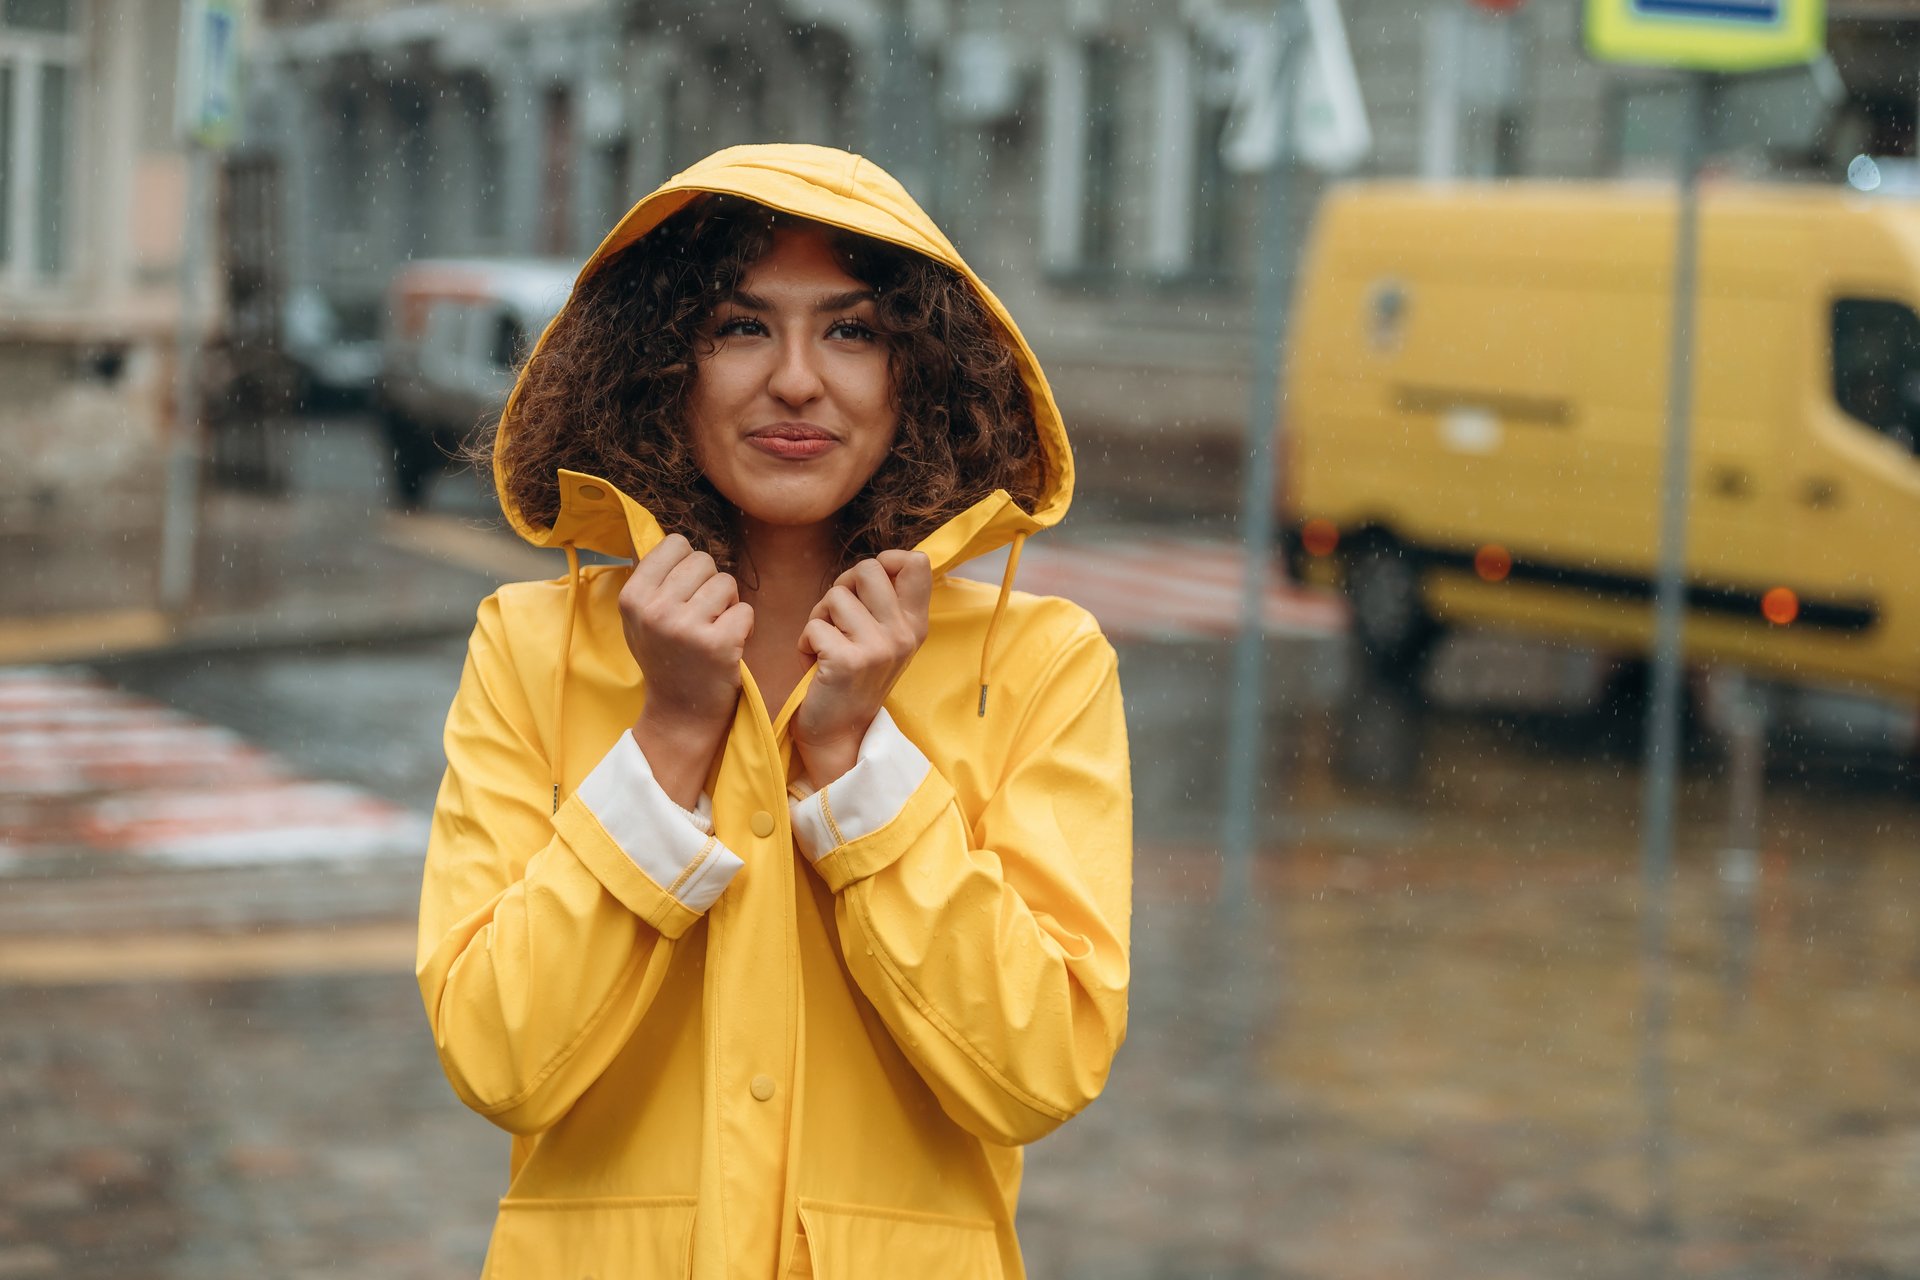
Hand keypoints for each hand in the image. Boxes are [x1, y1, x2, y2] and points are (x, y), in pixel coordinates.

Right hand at [620, 535, 753, 806]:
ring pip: (727, 583)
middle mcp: (655, 609)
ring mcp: (686, 627)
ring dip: (728, 605)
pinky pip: (746, 611)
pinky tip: (727, 646)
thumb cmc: (666, 658)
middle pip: (704, 560)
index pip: (675, 543)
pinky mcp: (718, 644)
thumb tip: (665, 535)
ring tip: (712, 631)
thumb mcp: (641, 618)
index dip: (688, 565)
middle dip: (709, 585)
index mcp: (633, 597)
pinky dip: (743, 627)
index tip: (683, 593)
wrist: (680, 713)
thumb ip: (652, 579)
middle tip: (700, 617)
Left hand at [794, 550, 931, 787]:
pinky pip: (814, 626)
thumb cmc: (854, 677)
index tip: (867, 588)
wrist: (840, 733)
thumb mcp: (885, 638)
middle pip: (868, 568)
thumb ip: (888, 600)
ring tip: (827, 646)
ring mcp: (879, 648)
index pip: (916, 563)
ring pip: (835, 596)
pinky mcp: (848, 661)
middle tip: (838, 620)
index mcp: (916, 624)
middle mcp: (904, 634)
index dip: (885, 561)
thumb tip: (885, 559)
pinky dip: (805, 643)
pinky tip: (815, 664)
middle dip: (843, 587)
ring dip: (820, 618)